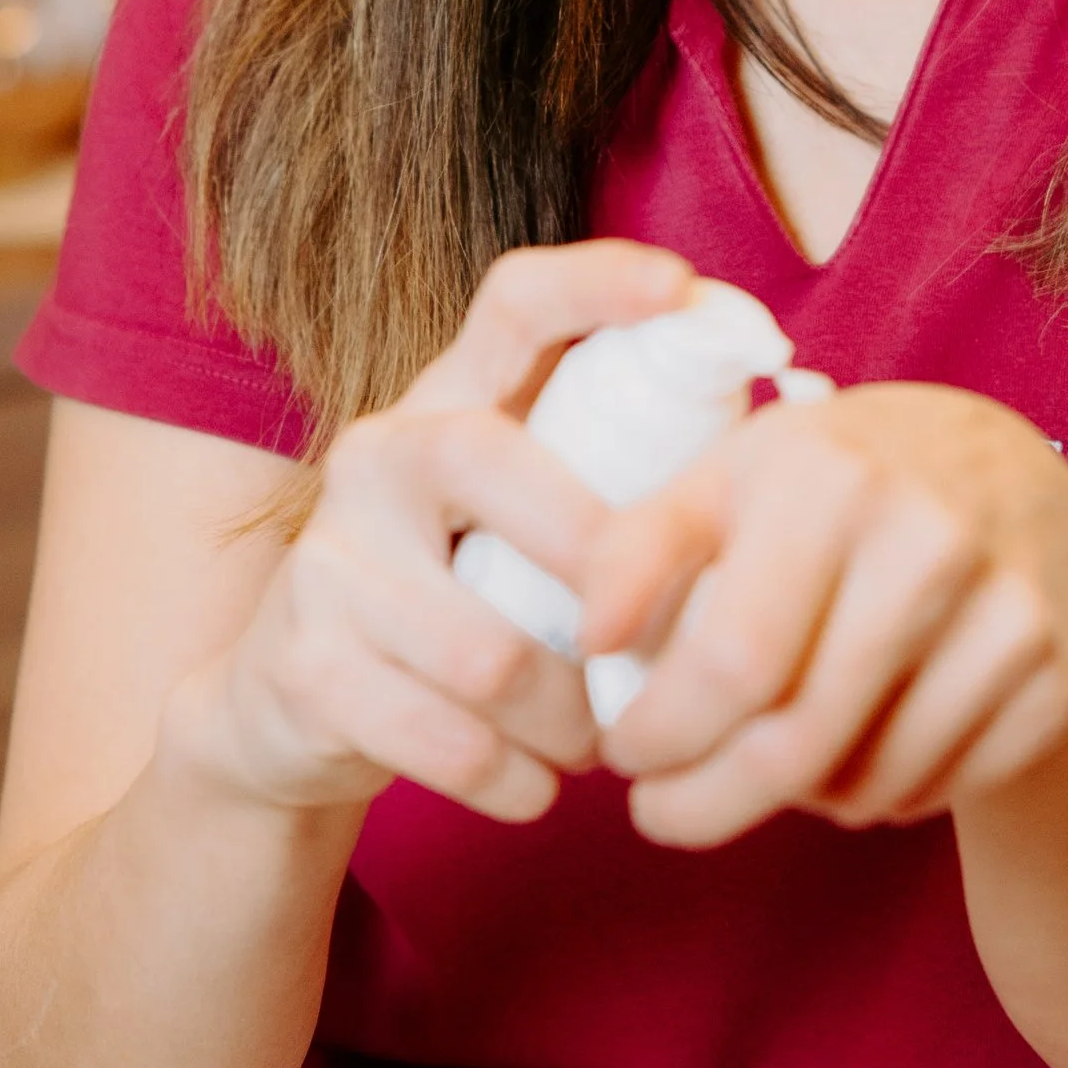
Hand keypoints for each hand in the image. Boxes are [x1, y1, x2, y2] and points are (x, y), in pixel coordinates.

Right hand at [162, 241, 696, 826]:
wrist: (288, 707)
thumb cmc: (457, 600)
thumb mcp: (514, 521)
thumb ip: (608, 481)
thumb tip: (778, 469)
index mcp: (451, 403)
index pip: (514, 302)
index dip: (597, 281)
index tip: (681, 288)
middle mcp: (378, 454)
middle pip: (489, 463)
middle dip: (595, 563)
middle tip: (651, 647)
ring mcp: (327, 556)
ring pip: (488, 649)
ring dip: (569, 720)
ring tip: (597, 743)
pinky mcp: (302, 663)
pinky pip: (446, 739)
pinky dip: (513, 780)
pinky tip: (532, 786)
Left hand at [584, 384, 1067, 847]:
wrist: (1020, 484)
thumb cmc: (842, 482)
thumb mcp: (735, 475)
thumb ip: (641, 544)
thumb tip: (592, 637)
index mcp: (832, 478)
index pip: (731, 662)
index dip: (662, 735)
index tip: (626, 759)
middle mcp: (933, 539)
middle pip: (796, 743)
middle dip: (704, 803)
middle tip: (661, 814)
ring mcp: (1011, 613)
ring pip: (864, 783)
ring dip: (795, 798)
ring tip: (774, 750)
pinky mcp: (1058, 679)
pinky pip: (933, 792)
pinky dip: (878, 796)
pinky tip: (864, 738)